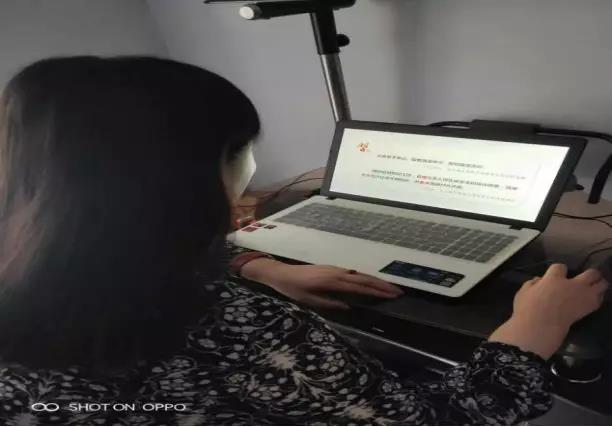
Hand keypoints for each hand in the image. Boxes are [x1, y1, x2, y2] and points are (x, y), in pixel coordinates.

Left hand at [240, 259, 403, 309]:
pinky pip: (353, 273)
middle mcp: (337, 273)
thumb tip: (350, 307)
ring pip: (360, 275)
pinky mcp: (333, 268)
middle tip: (398, 291)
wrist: (282, 273)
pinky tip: (370, 282)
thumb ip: (330, 303)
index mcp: (333, 282)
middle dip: (382, 285)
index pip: (360, 288)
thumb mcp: (310, 300)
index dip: (376, 292)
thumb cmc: (294, 289)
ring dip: (375, 281)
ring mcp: (336, 269)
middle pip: (364, 279)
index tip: (391, 296)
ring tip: (389, 287)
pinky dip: (365, 278)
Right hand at [489, 263, 608, 358]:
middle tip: (587, 277)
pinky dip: (598, 297)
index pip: (560, 266)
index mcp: (554, 278)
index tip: (556, 274)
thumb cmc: (527, 309)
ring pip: (602, 284)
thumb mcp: (523, 292)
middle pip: (591, 273)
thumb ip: (532, 283)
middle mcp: (572, 284)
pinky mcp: (588, 308)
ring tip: (595, 286)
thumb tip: (539, 281)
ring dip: (599, 284)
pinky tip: (592, 299)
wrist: (540, 327)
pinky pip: (600, 299)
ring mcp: (582, 296)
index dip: (559, 270)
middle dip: (591, 273)